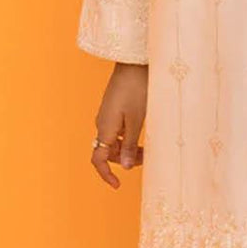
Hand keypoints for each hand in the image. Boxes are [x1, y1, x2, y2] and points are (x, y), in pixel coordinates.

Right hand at [90, 62, 147, 187]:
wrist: (134, 62)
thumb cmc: (138, 89)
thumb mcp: (138, 120)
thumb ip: (130, 145)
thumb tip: (126, 167)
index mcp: (105, 128)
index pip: (98, 159)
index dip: (105, 175)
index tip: (118, 185)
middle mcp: (102, 123)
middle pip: (108, 152)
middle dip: (124, 160)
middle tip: (145, 158)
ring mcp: (108, 115)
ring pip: (114, 141)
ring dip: (128, 148)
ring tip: (148, 147)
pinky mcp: (114, 108)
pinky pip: (118, 130)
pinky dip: (129, 137)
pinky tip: (143, 132)